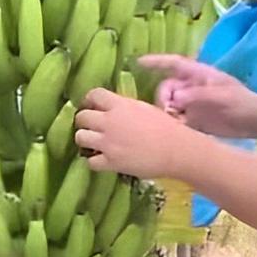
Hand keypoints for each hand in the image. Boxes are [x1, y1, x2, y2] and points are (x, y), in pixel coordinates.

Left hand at [74, 88, 196, 178]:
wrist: (175, 149)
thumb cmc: (166, 127)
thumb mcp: (144, 108)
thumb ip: (125, 108)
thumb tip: (114, 110)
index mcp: (119, 105)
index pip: (94, 94)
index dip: (89, 100)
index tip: (91, 106)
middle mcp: (109, 121)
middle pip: (82, 117)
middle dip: (84, 122)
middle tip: (91, 127)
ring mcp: (107, 143)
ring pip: (80, 137)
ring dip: (85, 140)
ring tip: (93, 144)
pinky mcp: (110, 162)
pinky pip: (90, 162)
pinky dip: (94, 161)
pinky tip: (102, 160)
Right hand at [139, 55, 256, 138]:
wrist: (256, 122)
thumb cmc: (242, 102)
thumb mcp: (222, 96)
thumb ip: (198, 95)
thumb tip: (175, 98)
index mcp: (198, 74)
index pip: (173, 64)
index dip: (156, 62)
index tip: (138, 62)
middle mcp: (192, 87)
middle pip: (167, 88)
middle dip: (164, 99)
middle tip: (170, 112)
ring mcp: (192, 104)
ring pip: (169, 106)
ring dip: (167, 114)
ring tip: (174, 123)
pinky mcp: (194, 120)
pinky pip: (176, 120)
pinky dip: (173, 125)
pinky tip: (176, 132)